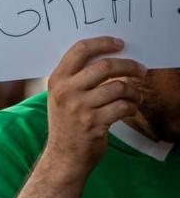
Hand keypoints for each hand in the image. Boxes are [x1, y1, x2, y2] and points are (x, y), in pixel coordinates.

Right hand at [42, 37, 144, 179]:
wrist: (64, 155)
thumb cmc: (66, 122)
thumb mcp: (61, 95)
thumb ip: (76, 76)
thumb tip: (106, 56)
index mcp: (57, 79)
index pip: (80, 50)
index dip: (102, 43)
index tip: (119, 43)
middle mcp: (66, 90)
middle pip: (104, 66)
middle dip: (128, 65)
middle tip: (140, 69)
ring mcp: (79, 107)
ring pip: (117, 87)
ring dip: (133, 91)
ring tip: (135, 95)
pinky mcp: (94, 123)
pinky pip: (123, 107)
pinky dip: (131, 107)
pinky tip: (130, 109)